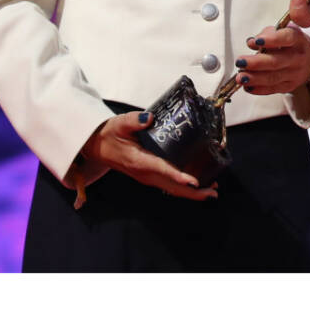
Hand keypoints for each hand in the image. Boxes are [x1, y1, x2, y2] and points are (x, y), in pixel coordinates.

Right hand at [76, 111, 217, 201]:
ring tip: (211, 190)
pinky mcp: (148, 175)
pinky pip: (167, 185)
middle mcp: (144, 173)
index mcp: (138, 161)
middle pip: (171, 187)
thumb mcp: (120, 124)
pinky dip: (183, 187)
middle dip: (193, 192)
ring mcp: (146, 177)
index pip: (161, 170)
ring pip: (171, 189)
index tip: (193, 181)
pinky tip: (196, 184)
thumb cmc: (109, 134)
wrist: (97, 146)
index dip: (178, 176)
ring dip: (191, 192)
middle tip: (213, 191)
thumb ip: (134, 121)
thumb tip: (149, 118)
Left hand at [235, 24, 309, 95]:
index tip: (256, 41)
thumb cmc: (290, 44)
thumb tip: (252, 42)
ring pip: (272, 77)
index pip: (286, 38)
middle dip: (256, 63)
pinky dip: (258, 89)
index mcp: (297, 39)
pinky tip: (247, 86)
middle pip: (276, 61)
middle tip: (240, 62)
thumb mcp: (283, 32)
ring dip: (254, 78)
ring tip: (240, 77)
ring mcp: (294, 74)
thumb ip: (267, 34)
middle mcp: (298, 57)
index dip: (271, 40)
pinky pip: (272, 89)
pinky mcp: (289, 86)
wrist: (308, 60)